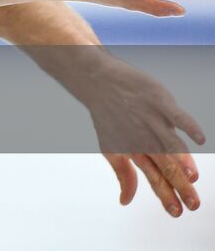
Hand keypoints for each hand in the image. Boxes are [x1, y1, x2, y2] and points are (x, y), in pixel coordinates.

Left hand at [64, 53, 205, 216]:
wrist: (96, 82)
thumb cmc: (107, 117)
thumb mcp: (111, 148)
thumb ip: (124, 175)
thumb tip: (125, 201)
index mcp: (136, 151)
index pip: (155, 178)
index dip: (166, 195)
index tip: (178, 212)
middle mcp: (146, 138)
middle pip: (166, 165)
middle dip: (180, 186)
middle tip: (193, 204)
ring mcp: (153, 119)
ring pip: (171, 143)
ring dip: (182, 159)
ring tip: (191, 176)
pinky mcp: (159, 101)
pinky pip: (176, 115)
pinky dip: (188, 126)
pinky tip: (199, 138)